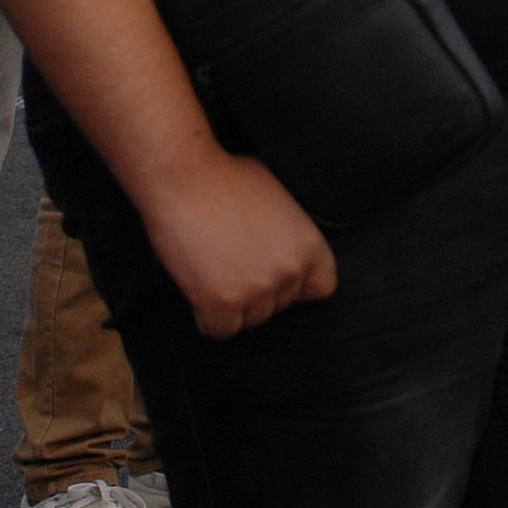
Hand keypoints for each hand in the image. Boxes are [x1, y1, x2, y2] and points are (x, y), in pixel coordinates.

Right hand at [133, 148, 334, 337]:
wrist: (186, 178)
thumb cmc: (227, 177)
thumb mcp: (279, 197)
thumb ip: (289, 231)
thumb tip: (285, 247)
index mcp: (309, 245)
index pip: (321, 288)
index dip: (296, 286)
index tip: (275, 278)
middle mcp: (289, 271)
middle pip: (280, 306)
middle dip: (259, 292)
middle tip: (233, 266)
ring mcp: (256, 289)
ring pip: (250, 320)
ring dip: (233, 305)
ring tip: (214, 273)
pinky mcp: (221, 303)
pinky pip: (220, 330)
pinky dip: (208, 318)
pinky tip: (199, 294)